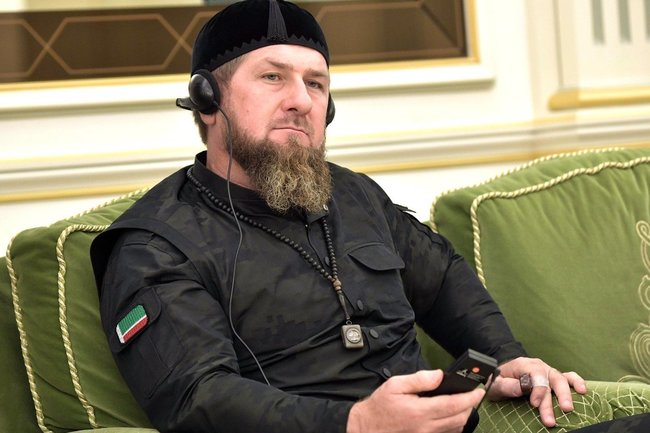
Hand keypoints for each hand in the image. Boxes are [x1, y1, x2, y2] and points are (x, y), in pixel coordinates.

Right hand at [347, 370, 484, 432]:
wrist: (367, 428)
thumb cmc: (380, 406)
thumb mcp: (395, 385)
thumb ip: (419, 379)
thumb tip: (439, 375)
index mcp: (420, 411)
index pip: (454, 405)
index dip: (470, 397)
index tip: (478, 390)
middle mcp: (426, 427)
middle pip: (459, 418)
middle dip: (470, 406)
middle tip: (474, 394)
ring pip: (455, 428)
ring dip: (464, 416)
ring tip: (465, 403)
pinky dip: (454, 425)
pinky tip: (452, 416)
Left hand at [487, 357, 586, 426]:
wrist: (501, 375)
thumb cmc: (499, 379)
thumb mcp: (495, 382)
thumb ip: (506, 385)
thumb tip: (520, 389)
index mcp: (524, 365)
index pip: (535, 374)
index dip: (537, 390)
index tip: (534, 404)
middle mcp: (538, 367)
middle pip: (551, 379)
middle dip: (555, 397)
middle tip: (556, 414)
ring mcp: (548, 372)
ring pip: (561, 379)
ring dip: (566, 394)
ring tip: (569, 408)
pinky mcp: (553, 378)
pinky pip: (568, 377)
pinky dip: (577, 382)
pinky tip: (583, 391)